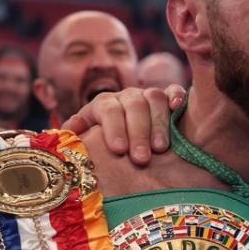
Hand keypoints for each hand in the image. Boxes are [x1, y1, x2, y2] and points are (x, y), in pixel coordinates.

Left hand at [61, 85, 186, 164]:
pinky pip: (174, 90)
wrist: (126, 140)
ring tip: (160, 148)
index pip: (109, 110)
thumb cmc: (107, 147)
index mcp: (104, 104)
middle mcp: (127, 97)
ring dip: (159, 123)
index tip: (119, 150)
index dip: (114, 128)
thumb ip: (78, 136)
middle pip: (134, 106)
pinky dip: (177, 96)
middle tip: (141, 159)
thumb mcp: (89, 141)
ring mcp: (149, 96)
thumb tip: (71, 130)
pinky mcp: (169, 98)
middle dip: (138, 133)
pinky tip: (177, 108)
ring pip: (155, 98)